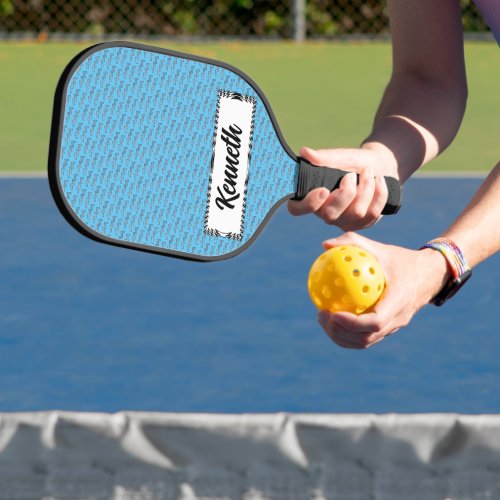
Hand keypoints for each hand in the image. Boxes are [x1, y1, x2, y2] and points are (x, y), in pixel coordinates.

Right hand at [288, 145, 397, 230]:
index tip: (323, 190)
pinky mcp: (361, 224)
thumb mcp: (341, 156)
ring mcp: (343, 221)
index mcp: (311, 196)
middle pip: (330, 215)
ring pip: (356, 213)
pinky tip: (379, 181)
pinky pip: (372, 214)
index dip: (308, 204)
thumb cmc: (354, 162)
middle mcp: (324, 212)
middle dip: (346, 193)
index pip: (297, 209)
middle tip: (351, 174)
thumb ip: (324, 157)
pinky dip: (379, 193)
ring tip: (368, 172)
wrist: (379, 166)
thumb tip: (304, 152)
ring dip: (366, 188)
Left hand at [316, 232, 450, 348]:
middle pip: (366, 338)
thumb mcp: (380, 248)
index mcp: (399, 301)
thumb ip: (353, 243)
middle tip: (321, 315)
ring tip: (322, 319)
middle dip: (340, 332)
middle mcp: (398, 319)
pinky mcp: (389, 329)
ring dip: (341, 336)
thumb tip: (325, 245)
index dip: (352, 323)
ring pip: (365, 342)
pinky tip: (332, 318)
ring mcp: (394, 327)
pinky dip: (347, 334)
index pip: (375, 322)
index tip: (332, 313)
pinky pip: (366, 337)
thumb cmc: (401, 259)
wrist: (429, 275)